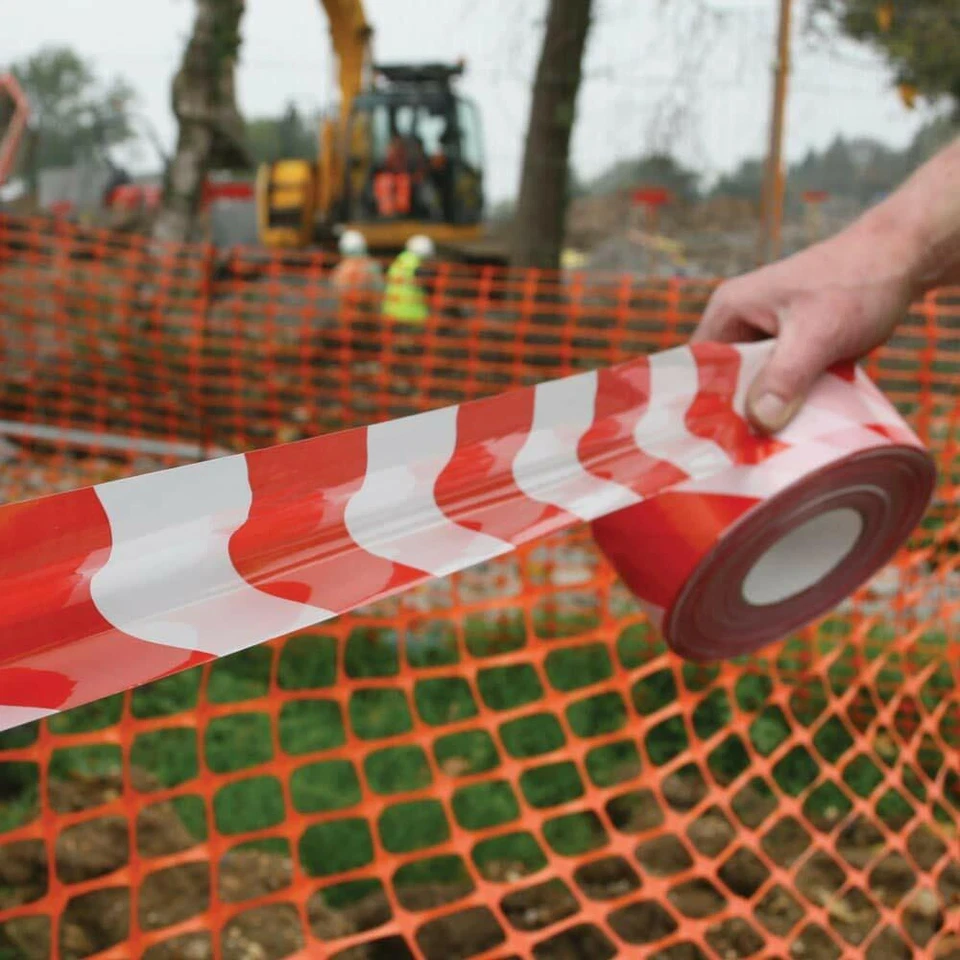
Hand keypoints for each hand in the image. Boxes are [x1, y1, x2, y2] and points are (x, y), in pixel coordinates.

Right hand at [692, 219, 918, 432]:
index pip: (696, 365)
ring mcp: (767, 337)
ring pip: (753, 387)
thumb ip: (785, 377)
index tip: (712, 440)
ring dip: (764, 413)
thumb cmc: (856, 283)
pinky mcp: (792, 350)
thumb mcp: (817, 333)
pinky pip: (779, 386)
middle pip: (723, 381)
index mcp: (729, 310)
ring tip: (766, 448)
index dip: (700, 402)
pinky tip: (792, 431)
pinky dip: (787, 406)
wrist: (905, 258)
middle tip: (743, 453)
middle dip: (735, 414)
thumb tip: (758, 422)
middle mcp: (740, 323)